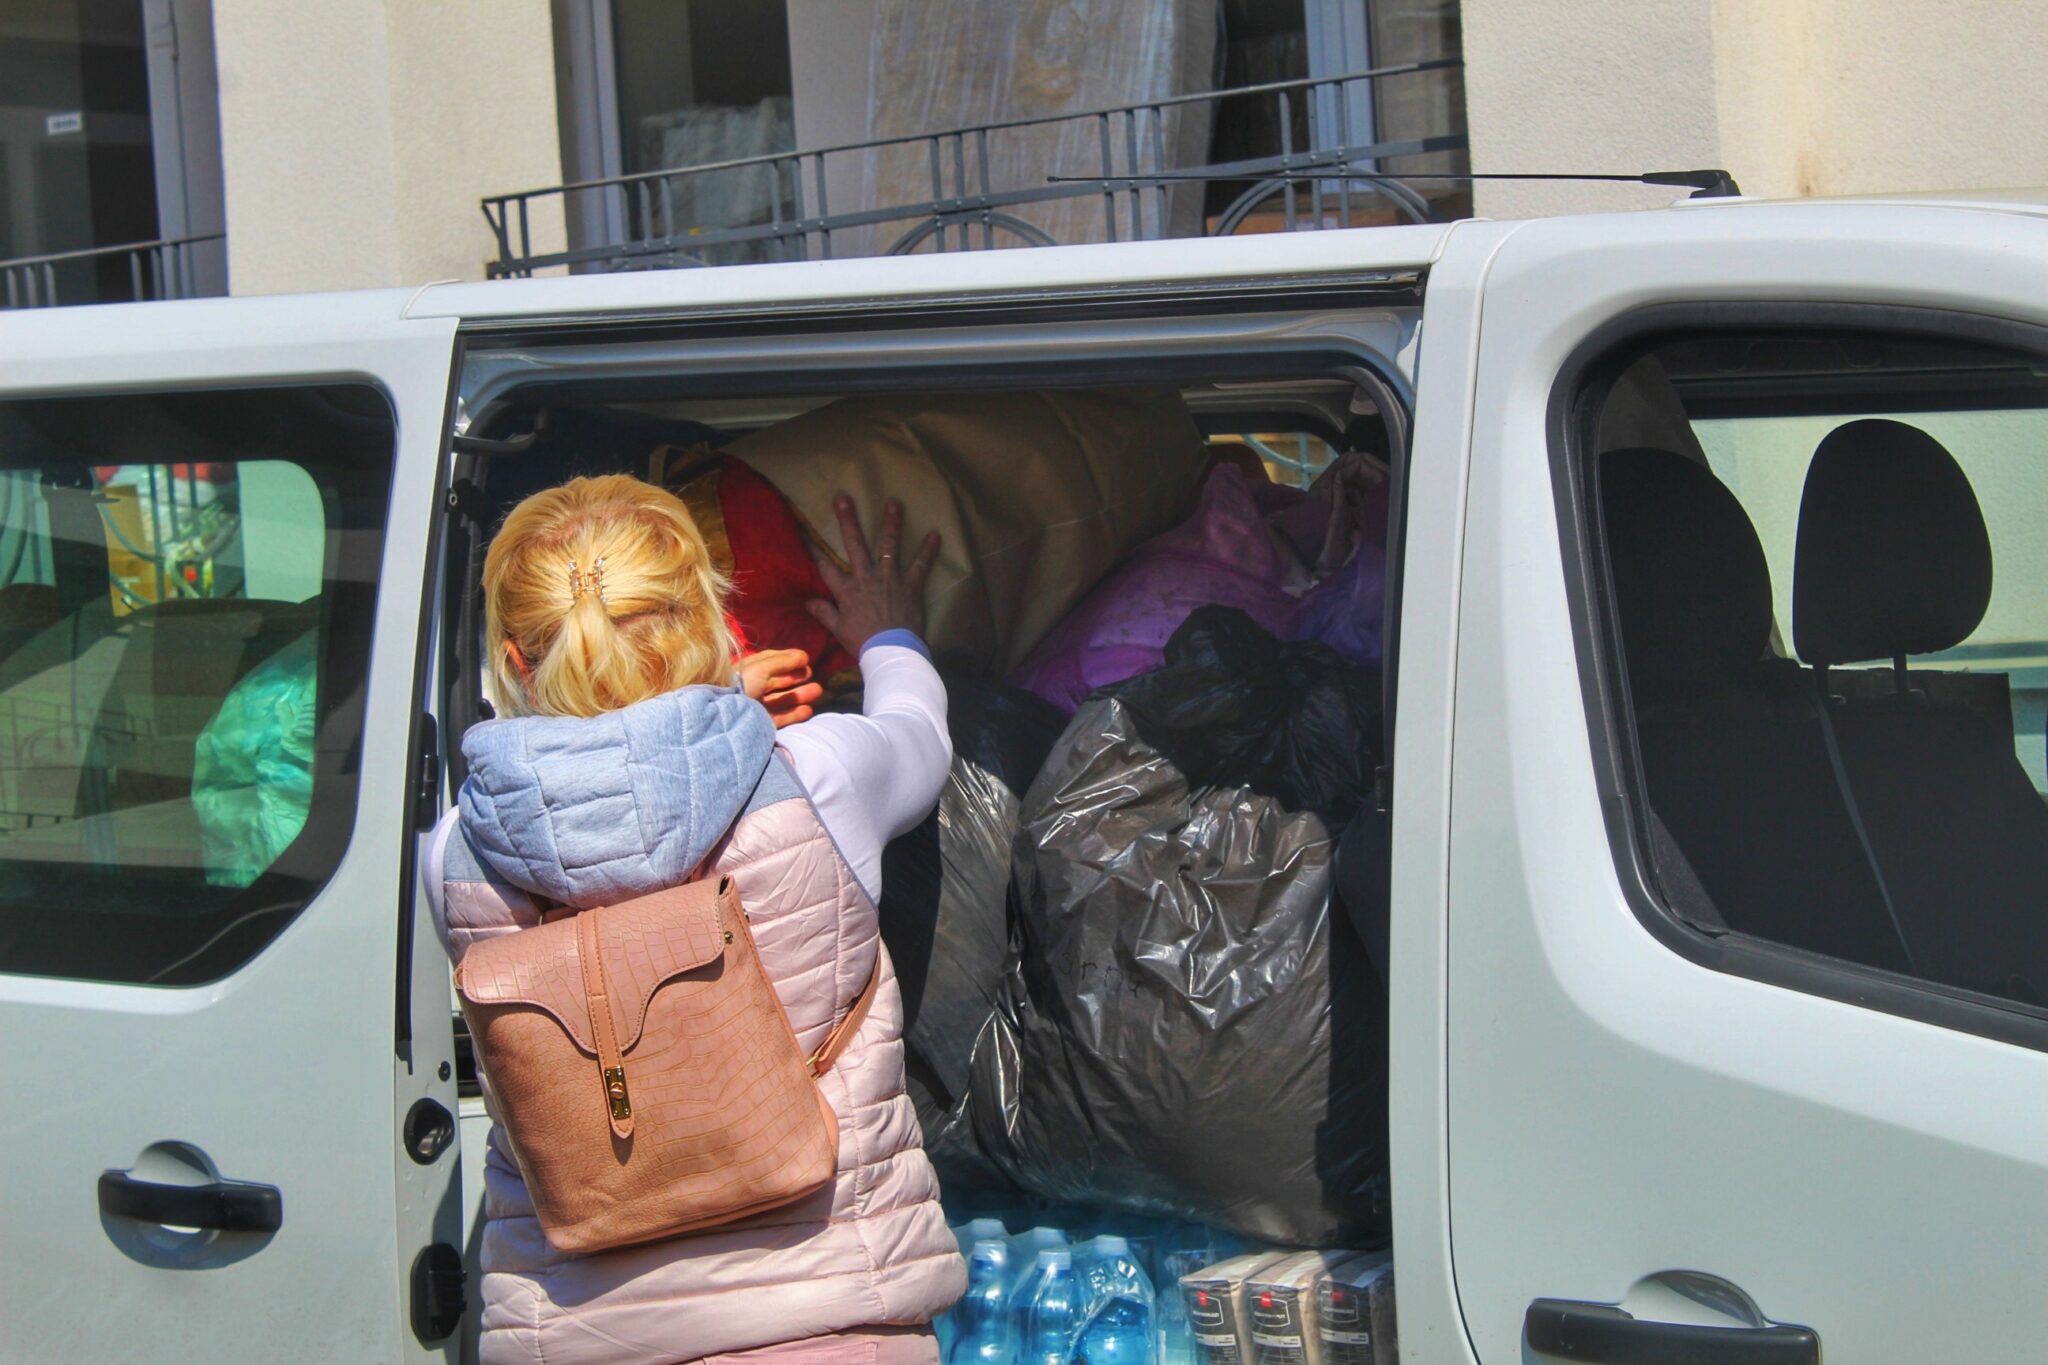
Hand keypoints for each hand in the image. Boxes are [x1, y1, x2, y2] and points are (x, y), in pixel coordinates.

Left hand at [737, 647, 822, 728]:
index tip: (804, 658)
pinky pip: (781, 718)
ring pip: (782, 699)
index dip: (787, 658)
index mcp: (748, 671)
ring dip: (800, 695)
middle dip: (796, 677)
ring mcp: (757, 706)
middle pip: (778, 681)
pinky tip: (808, 710)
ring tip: (817, 690)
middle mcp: (752, 688)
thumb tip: (803, 656)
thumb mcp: (760, 667)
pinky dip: (795, 714)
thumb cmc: (740, 685)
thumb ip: (782, 661)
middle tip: (811, 674)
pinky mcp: (761, 723)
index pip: (770, 662)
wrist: (724, 714)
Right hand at [807, 494, 939, 655]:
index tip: (803, 530)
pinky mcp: (911, 584)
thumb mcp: (838, 629)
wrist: (891, 651)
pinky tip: (935, 534)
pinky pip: (921, 564)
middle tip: (843, 497)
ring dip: (892, 522)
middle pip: (854, 543)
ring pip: (889, 544)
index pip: (824, 565)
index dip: (812, 548)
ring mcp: (890, 578)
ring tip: (894, 502)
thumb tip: (807, 601)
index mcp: (846, 589)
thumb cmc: (863, 642)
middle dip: (848, 519)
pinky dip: (929, 550)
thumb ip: (824, 612)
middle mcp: (866, 576)